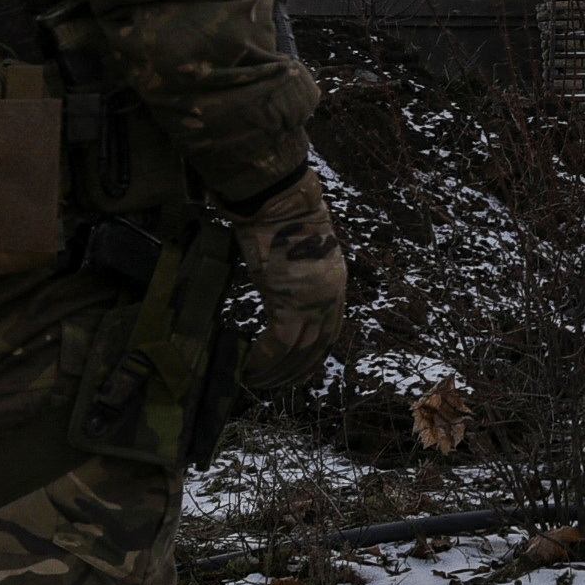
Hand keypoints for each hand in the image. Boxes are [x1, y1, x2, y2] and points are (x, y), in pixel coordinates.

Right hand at [227, 166, 346, 391]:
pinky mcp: (292, 302)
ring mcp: (314, 301)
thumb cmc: (282, 217)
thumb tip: (281, 287)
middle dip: (296, 370)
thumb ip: (297, 275)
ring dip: (277, 371)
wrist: (279, 200)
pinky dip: (265, 360)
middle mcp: (331, 296)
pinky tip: (249, 367)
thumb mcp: (298, 252)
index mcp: (335, 283)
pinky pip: (281, 344)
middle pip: (318, 346)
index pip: (330, 330)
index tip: (298, 369)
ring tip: (257, 381)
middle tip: (275, 384)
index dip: (313, 354)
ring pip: (299, 351)